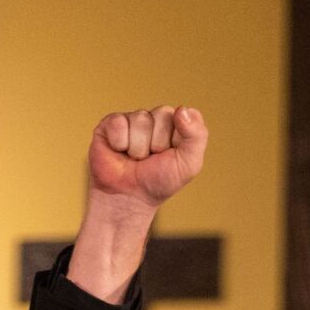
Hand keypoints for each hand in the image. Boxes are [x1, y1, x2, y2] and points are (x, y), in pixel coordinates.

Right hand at [87, 104, 208, 206]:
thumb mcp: (189, 164)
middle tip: (150, 160)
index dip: (177, 139)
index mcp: (177, 124)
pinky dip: (120, 143)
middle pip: (162, 114)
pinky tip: (119, 152)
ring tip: (135, 159)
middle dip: (158, 143)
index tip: (171, 156)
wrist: (129, 199)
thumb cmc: (159, 182)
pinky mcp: (111, 123)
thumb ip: (198, 135)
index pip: (185, 114)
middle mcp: (156, 118)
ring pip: (141, 120)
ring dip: (138, 148)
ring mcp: (134, 119)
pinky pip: (119, 123)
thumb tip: (181, 110)